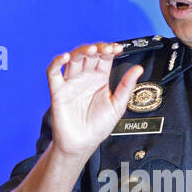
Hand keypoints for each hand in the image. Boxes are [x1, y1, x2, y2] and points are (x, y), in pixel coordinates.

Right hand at [46, 43, 142, 159]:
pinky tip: (65, 57)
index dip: (109, 49)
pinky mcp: (58, 90)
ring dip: (81, 51)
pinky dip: (57, 62)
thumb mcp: (117, 105)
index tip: (118, 48)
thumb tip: (138, 69)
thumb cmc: (98, 126)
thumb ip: (126, 86)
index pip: (104, 57)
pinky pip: (53, 72)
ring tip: (91, 50)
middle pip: (88, 54)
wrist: (83, 143)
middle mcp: (85, 77)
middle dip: (97, 48)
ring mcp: (71, 82)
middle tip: (106, 49)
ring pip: (73, 59)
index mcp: (100, 78)